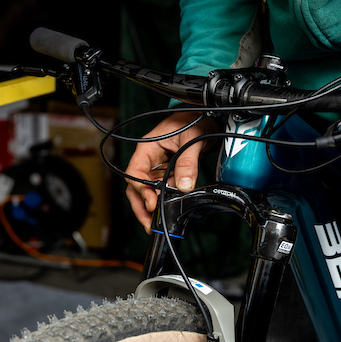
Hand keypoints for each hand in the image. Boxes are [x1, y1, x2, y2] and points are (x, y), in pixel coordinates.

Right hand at [124, 111, 216, 230]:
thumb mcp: (192, 139)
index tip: (152, 202)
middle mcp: (149, 159)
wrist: (205, 117)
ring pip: (148, 191)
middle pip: (136, 186)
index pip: (135, 172)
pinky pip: (162, 189)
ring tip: (156, 223)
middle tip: (149, 224)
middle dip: (141, 206)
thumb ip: (187, 162)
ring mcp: (157, 167)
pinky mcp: (168, 172)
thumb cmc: (193, 119)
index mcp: (147, 147)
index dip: (141, 189)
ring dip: (151, 207)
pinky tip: (168, 210)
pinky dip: (164, 201)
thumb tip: (183, 185)